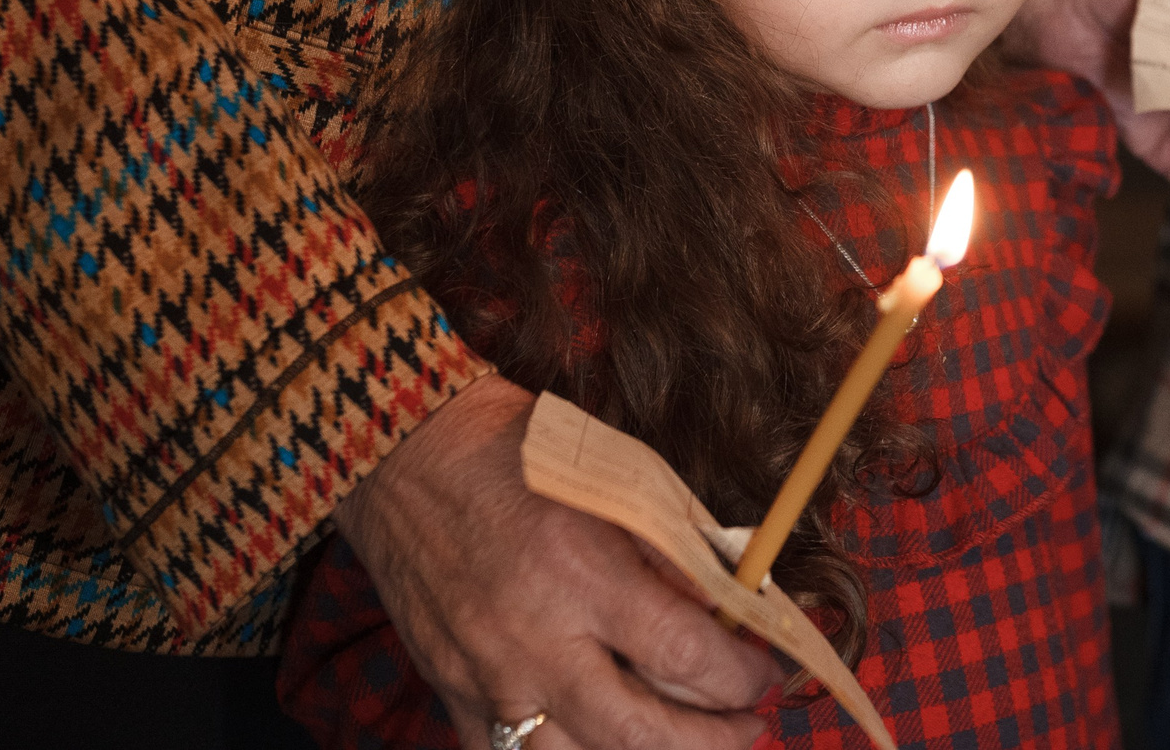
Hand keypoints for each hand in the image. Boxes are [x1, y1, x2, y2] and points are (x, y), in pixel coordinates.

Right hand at [334, 376, 778, 749]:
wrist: (403, 453)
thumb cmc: (518, 450)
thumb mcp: (615, 479)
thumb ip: (672, 551)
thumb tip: (730, 609)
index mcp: (581, 571)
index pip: (686, 656)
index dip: (741, 677)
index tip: (765, 673)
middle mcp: (533, 638)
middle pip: (641, 733)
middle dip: (714, 739)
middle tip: (748, 724)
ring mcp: (486, 676)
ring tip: (686, 741)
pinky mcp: (451, 692)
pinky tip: (606, 742)